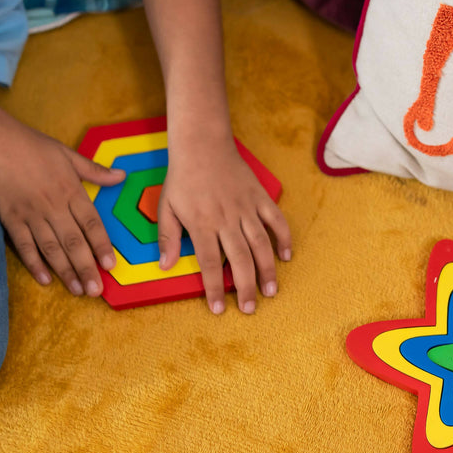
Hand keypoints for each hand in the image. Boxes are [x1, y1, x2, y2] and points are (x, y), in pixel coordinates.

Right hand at [0, 110, 123, 295]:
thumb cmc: (31, 145)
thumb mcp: (68, 154)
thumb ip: (95, 171)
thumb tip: (122, 176)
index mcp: (71, 191)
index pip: (92, 224)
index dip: (102, 246)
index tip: (111, 266)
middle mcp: (53, 206)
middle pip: (74, 243)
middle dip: (86, 269)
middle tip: (96, 291)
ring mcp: (31, 214)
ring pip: (52, 248)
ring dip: (66, 272)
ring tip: (78, 291)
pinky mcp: (11, 218)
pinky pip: (24, 245)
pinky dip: (34, 263)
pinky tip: (45, 280)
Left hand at [157, 134, 291, 314]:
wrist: (202, 143)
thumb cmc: (183, 177)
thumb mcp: (166, 206)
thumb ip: (168, 238)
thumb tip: (165, 265)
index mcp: (202, 223)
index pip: (209, 263)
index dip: (214, 288)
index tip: (218, 309)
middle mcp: (226, 219)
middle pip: (239, 259)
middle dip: (245, 287)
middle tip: (249, 309)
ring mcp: (246, 208)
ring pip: (260, 244)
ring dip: (267, 270)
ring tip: (270, 292)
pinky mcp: (260, 198)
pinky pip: (276, 220)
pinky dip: (284, 238)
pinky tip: (286, 256)